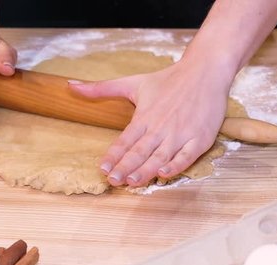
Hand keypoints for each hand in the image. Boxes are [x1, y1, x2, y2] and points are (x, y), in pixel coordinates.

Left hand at [69, 60, 230, 186]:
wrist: (205, 71)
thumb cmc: (169, 79)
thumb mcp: (133, 82)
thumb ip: (101, 88)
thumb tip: (71, 85)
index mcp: (144, 116)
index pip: (125, 140)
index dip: (113, 155)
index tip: (102, 168)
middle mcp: (160, 127)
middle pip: (140, 151)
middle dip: (125, 166)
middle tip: (113, 180)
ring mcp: (180, 133)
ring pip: (160, 156)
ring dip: (146, 170)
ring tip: (132, 181)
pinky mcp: (200, 138)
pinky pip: (187, 156)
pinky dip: (176, 166)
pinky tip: (164, 174)